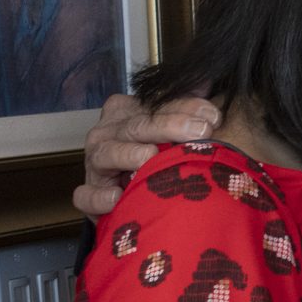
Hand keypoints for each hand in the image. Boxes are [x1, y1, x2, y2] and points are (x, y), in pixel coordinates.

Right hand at [75, 91, 216, 218]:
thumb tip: (214, 108)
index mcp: (126, 112)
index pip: (154, 104)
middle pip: (136, 126)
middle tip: (201, 131)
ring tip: (151, 157)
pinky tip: (118, 196)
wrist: (133, 193)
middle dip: (169, 126)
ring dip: (129, 155)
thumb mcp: (177, 133)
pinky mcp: (90, 195)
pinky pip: (87, 195)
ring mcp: (95, 164)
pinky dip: (99, 196)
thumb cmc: (162, 158)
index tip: (214, 117)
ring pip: (107, 154)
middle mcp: (107, 134)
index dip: (185, 108)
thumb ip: (193, 116)